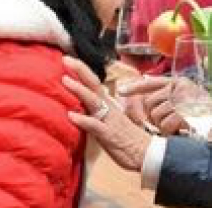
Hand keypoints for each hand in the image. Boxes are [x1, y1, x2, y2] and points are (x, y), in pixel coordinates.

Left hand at [62, 56, 150, 171]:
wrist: (147, 153)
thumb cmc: (127, 137)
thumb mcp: (111, 119)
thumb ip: (98, 110)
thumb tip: (82, 102)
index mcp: (108, 103)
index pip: (93, 82)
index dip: (81, 70)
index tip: (68, 58)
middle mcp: (108, 107)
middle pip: (93, 84)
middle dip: (80, 71)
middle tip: (65, 59)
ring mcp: (109, 120)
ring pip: (93, 101)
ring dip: (79, 90)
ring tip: (65, 81)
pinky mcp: (108, 135)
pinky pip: (95, 126)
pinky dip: (83, 120)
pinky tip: (71, 116)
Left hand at [118, 76, 184, 135]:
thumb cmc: (200, 112)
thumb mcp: (185, 99)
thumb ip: (166, 96)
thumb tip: (142, 101)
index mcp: (177, 82)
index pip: (150, 83)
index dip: (134, 88)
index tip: (120, 91)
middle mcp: (178, 87)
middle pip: (149, 102)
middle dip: (154, 115)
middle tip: (166, 122)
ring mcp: (181, 99)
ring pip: (155, 114)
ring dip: (163, 124)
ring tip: (176, 125)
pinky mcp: (184, 114)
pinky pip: (165, 124)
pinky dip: (169, 129)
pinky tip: (180, 129)